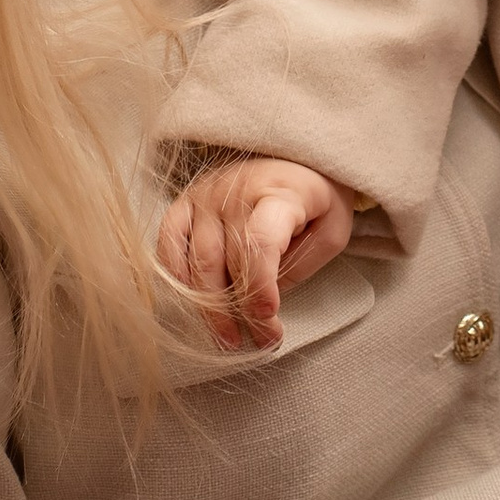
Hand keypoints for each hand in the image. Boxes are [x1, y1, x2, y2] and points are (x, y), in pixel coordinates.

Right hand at [158, 156, 356, 351]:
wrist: (297, 157)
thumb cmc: (317, 201)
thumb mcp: (330, 232)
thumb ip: (299, 267)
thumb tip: (260, 305)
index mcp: (278, 193)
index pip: (259, 242)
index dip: (260, 285)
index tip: (269, 317)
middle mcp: (233, 192)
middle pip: (224, 261)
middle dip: (240, 311)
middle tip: (262, 342)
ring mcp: (204, 196)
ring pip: (196, 261)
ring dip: (210, 308)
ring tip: (229, 339)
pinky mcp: (185, 201)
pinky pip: (169, 243)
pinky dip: (175, 278)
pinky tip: (190, 305)